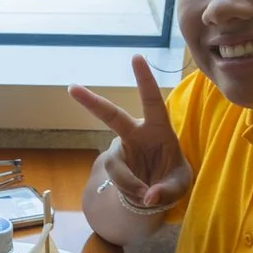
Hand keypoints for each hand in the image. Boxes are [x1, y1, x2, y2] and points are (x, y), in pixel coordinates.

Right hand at [70, 57, 192, 214]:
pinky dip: (129, 190)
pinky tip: (140, 195)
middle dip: (91, 102)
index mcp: (159, 128)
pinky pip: (116, 178)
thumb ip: (168, 190)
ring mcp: (121, 149)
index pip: (152, 100)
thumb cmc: (172, 178)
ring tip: (147, 195)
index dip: (145, 80)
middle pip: (111, 116)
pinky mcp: (113, 164)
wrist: (154, 192)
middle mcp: (136, 133)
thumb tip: (148, 196)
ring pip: (117, 165)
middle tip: (71, 88)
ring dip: (131, 183)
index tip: (136, 57)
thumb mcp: (180, 185)